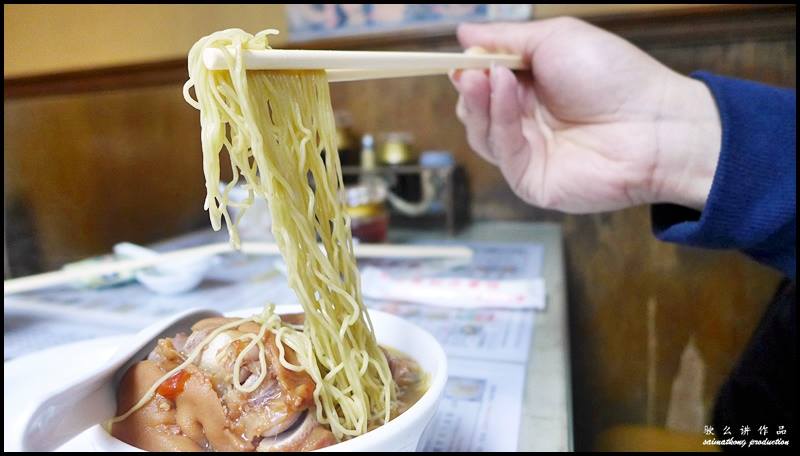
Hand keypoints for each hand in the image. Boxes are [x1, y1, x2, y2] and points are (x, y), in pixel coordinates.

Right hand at [450, 18, 720, 211]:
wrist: (653, 125)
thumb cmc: (613, 76)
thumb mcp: (556, 38)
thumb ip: (507, 38)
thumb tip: (462, 31)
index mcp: (532, 88)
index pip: (485, 82)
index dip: (470, 69)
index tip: (463, 56)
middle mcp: (527, 121)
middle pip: (475, 109)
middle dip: (469, 87)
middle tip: (472, 69)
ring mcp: (527, 152)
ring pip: (481, 132)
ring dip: (479, 101)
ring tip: (488, 76)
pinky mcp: (529, 179)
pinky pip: (501, 151)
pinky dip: (499, 119)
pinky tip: (505, 91)